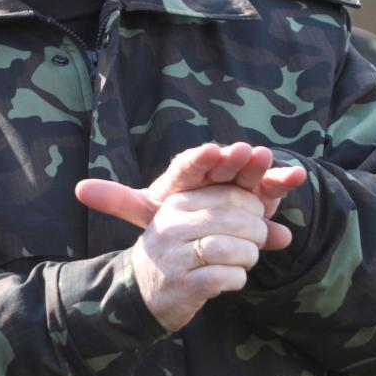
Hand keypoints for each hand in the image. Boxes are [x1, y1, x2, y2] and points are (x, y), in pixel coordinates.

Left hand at [75, 142, 305, 249]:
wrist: (207, 224)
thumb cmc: (175, 214)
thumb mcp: (147, 210)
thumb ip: (117, 199)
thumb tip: (79, 189)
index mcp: (186, 173)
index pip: (190, 163)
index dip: (200, 159)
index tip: (210, 153)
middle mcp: (214, 170)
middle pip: (224, 163)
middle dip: (233, 158)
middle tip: (242, 151)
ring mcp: (239, 179)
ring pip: (249, 171)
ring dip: (259, 166)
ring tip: (266, 159)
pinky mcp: (261, 192)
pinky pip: (272, 185)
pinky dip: (284, 181)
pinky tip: (296, 176)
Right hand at [130, 183, 269, 330]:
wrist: (143, 290)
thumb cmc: (181, 252)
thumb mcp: (199, 227)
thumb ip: (240, 223)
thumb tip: (286, 235)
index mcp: (176, 203)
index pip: (227, 194)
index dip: (253, 206)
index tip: (257, 218)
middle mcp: (172, 225)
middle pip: (233, 219)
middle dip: (256, 232)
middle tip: (256, 243)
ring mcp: (175, 255)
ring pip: (232, 248)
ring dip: (248, 257)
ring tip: (244, 261)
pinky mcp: (183, 284)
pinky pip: (226, 276)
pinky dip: (238, 278)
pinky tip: (232, 278)